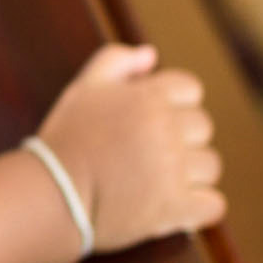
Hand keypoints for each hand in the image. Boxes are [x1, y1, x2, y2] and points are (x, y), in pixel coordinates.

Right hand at [34, 44, 224, 251]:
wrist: (49, 196)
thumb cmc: (66, 140)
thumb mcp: (82, 89)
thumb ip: (115, 61)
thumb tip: (151, 55)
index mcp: (148, 97)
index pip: (190, 89)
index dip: (172, 104)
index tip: (148, 123)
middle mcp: (166, 130)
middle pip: (203, 127)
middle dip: (181, 139)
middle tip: (147, 154)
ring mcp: (173, 170)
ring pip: (209, 166)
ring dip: (189, 174)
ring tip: (155, 181)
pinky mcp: (175, 208)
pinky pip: (212, 204)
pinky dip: (197, 207)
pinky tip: (171, 205)